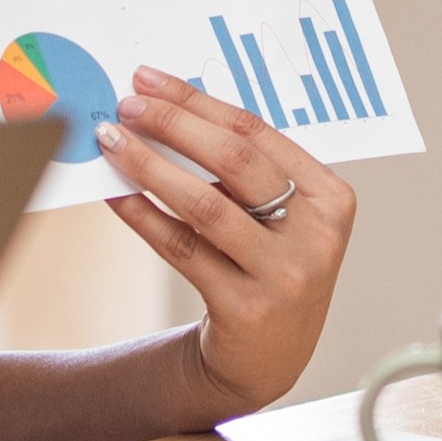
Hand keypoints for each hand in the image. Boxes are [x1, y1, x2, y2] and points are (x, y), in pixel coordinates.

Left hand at [93, 73, 349, 418]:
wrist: (266, 359)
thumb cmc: (265, 269)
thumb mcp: (278, 219)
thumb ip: (243, 174)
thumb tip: (167, 112)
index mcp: (330, 197)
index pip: (257, 132)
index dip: (197, 102)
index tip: (150, 81)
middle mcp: (316, 235)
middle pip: (235, 161)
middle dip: (174, 124)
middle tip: (127, 106)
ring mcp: (285, 275)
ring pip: (205, 205)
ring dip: (150, 166)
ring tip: (111, 142)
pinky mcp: (247, 309)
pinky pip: (183, 250)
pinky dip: (144, 216)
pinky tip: (117, 195)